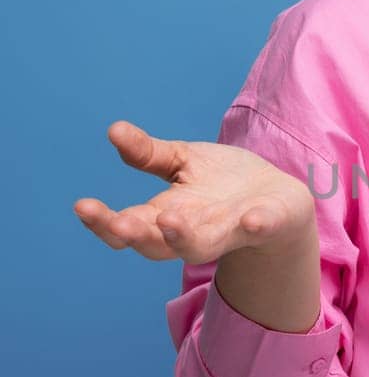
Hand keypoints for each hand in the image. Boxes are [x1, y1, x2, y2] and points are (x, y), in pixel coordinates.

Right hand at [72, 120, 315, 264]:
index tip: (83, 206)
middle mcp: (192, 232)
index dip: (103, 222)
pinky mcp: (265, 224)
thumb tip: (114, 129)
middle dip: (136, 235)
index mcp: (166, 216)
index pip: (126, 227)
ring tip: (170, 219)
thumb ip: (149, 154)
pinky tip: (252, 219)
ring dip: (184, 236)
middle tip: (120, 223)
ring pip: (199, 247)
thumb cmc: (223, 183)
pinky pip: (259, 229)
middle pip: (155, 245)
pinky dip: (255, 225)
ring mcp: (228, 231)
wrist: (278, 197)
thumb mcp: (183, 162)